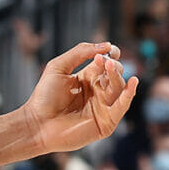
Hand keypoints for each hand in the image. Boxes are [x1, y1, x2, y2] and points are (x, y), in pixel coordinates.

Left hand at [22, 42, 138, 153]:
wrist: (36, 124)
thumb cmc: (44, 97)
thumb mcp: (58, 67)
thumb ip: (80, 53)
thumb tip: (106, 45)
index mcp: (87, 79)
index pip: (105, 64)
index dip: (109, 55)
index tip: (108, 51)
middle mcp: (97, 92)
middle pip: (115, 75)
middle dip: (113, 67)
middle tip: (105, 62)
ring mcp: (103, 107)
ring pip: (119, 88)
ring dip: (117, 76)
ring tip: (110, 67)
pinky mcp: (105, 123)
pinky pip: (121, 108)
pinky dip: (128, 95)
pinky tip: (132, 83)